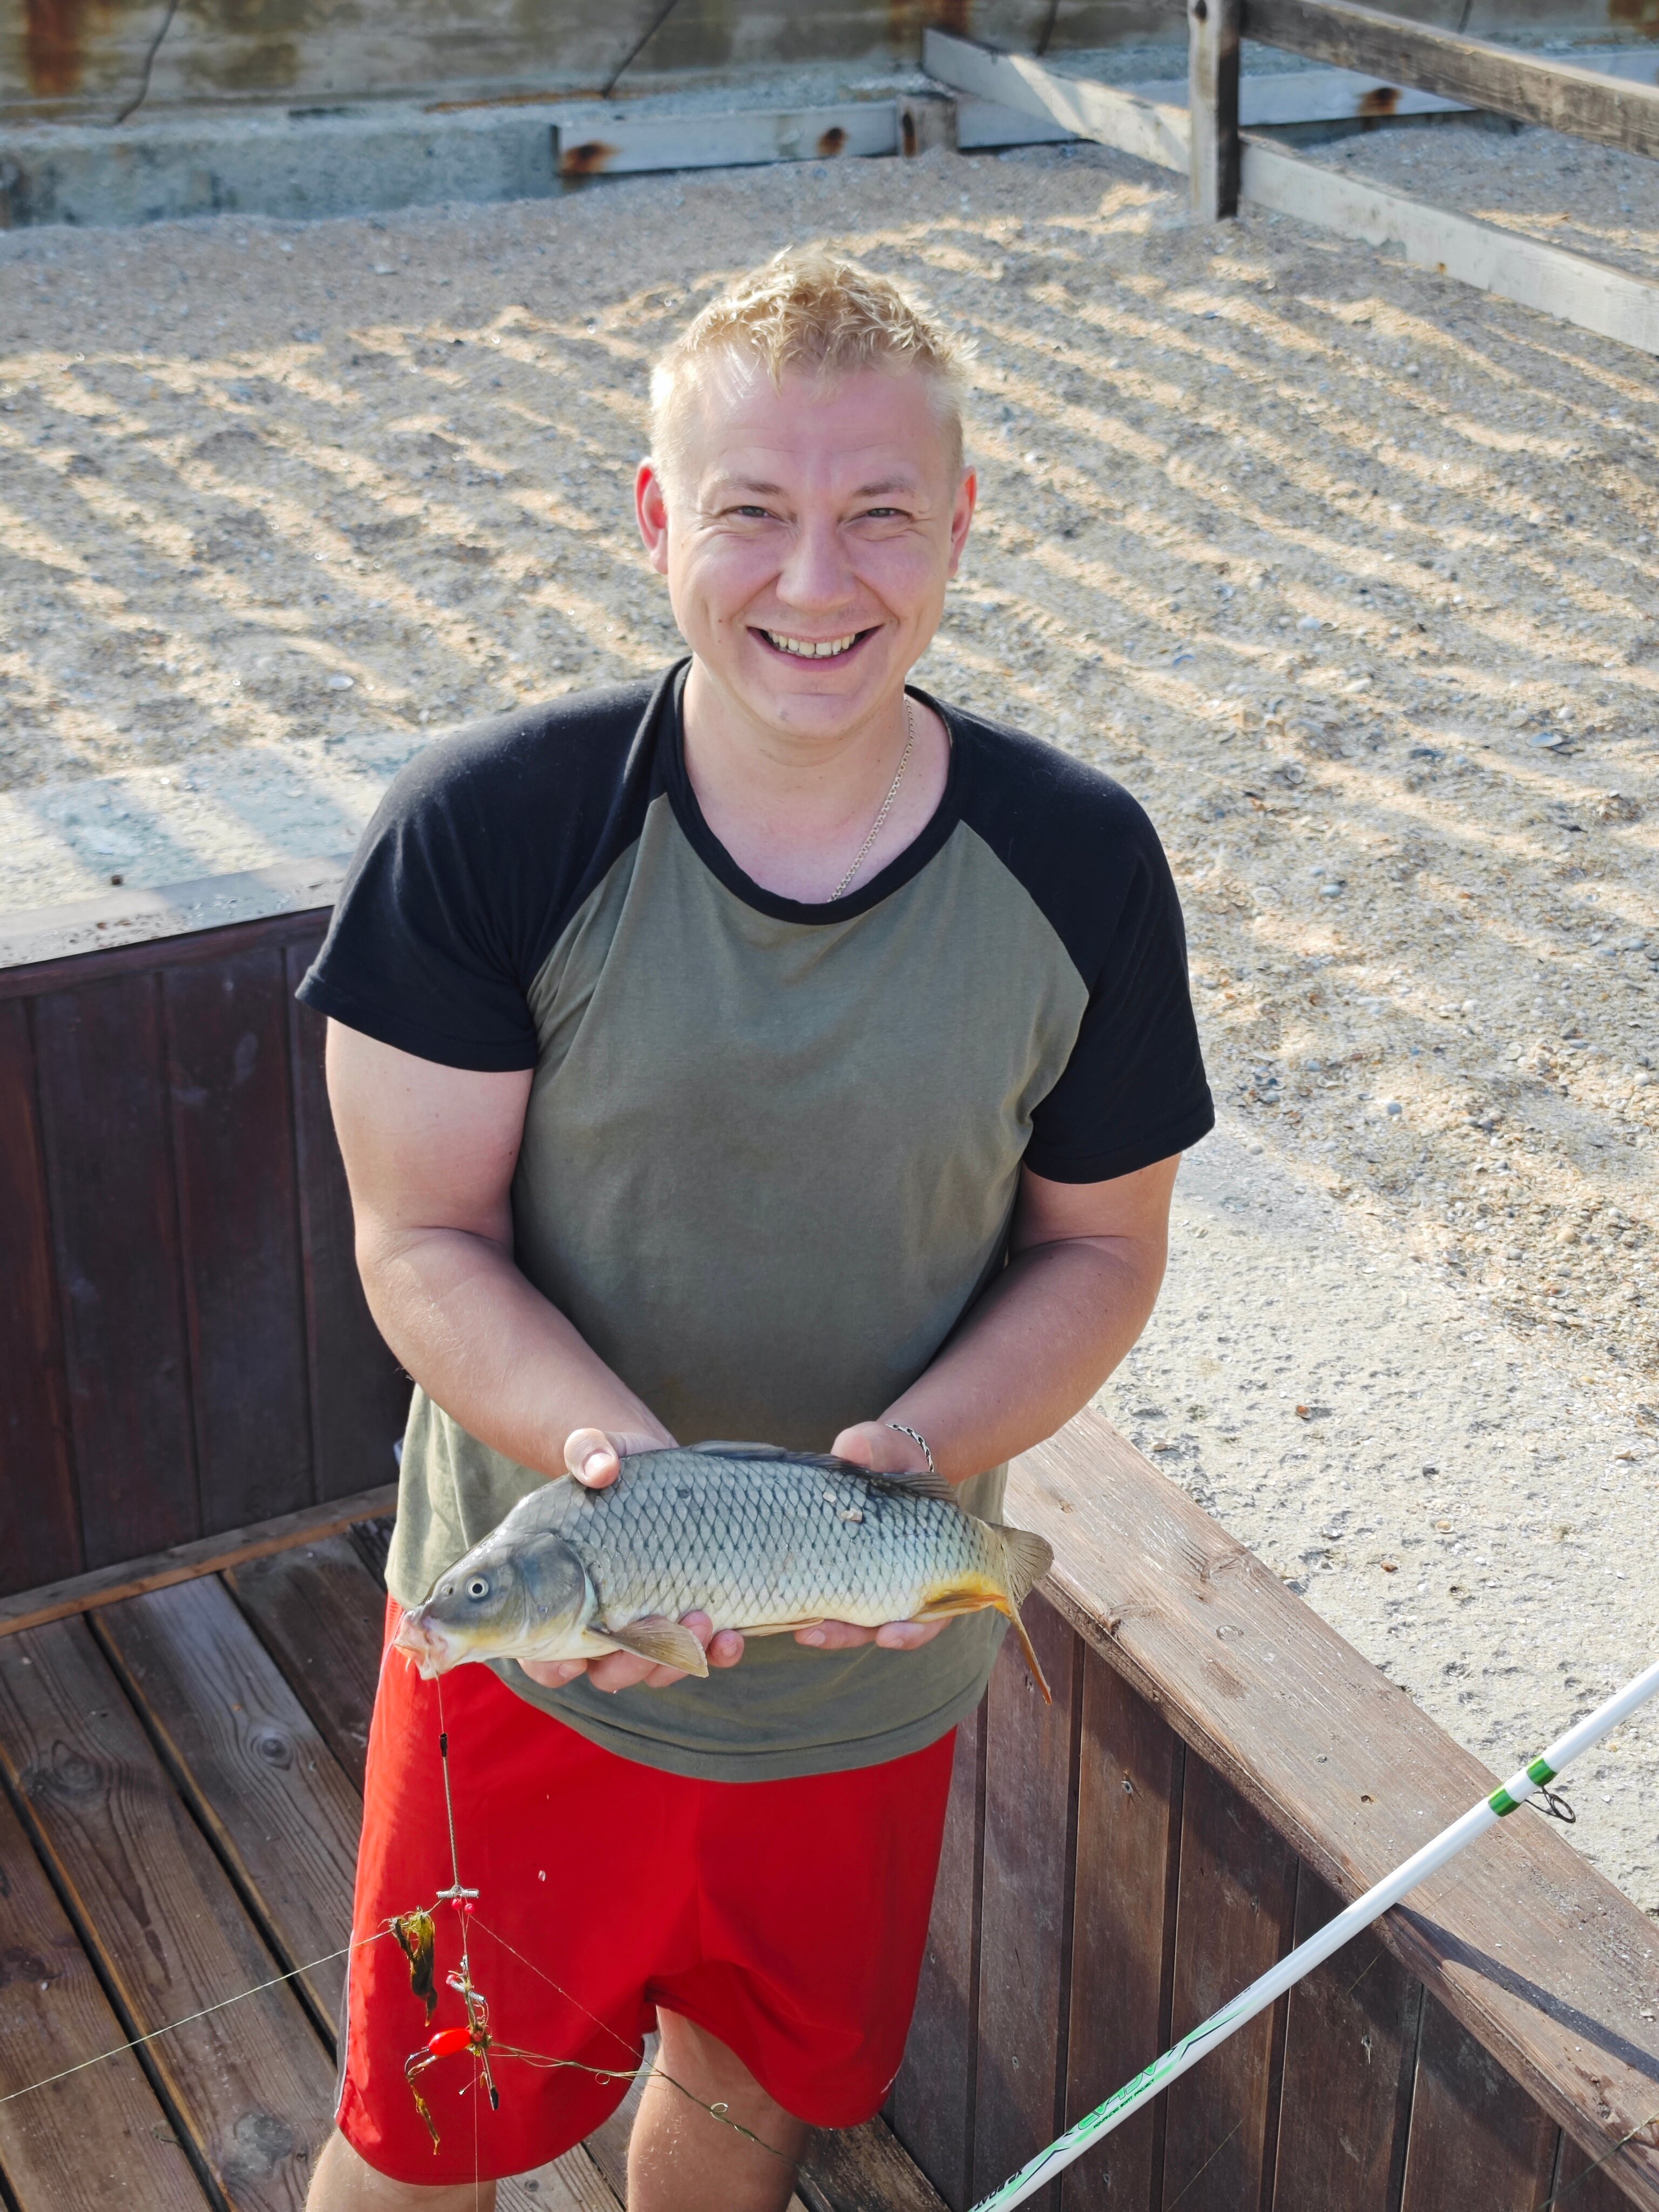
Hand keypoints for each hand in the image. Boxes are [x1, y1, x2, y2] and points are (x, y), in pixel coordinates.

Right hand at [524, 1427, 745, 1689]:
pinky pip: (700, 1653)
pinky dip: (716, 1652)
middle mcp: (598, 1622)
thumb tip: (601, 1467)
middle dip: (630, 1664)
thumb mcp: (594, 1448)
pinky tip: (731, 1637)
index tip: (572, 1663)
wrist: (660, 1470)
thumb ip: (587, 1453)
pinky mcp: (687, 1617)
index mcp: (556, 1594)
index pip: (539, 1653)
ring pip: (654, 1670)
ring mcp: (645, 1626)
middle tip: (654, 1625)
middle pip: (604, 1671)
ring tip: (704, 1620)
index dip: (550, 1667)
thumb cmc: (612, 1463)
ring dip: (678, 1658)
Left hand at [789, 1418, 949, 1655]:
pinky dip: (811, 1610)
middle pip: (884, 1625)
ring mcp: (870, 1582)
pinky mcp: (839, 1576)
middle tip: (819, 1634)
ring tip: (799, 1629)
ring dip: (827, 1630)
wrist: (874, 1462)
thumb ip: (875, 1448)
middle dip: (850, 1634)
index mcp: (932, 1561)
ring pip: (854, 1622)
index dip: (913, 1630)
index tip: (889, 1633)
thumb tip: (852, 1446)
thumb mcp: (886, 1449)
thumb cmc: (890, 1458)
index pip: (933, 1610)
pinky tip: (788, 1613)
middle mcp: (903, 1580)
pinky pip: (829, 1602)